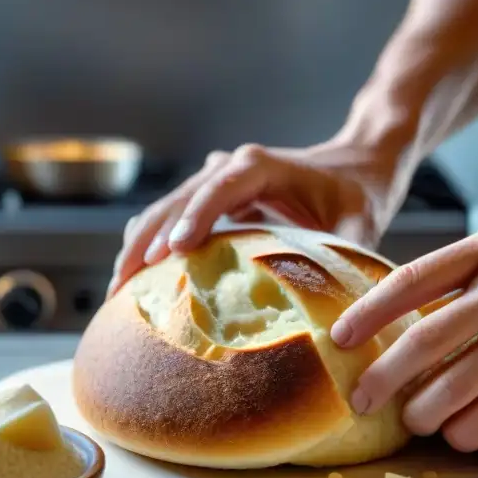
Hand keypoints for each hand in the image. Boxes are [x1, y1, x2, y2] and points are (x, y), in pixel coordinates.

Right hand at [107, 141, 400, 294]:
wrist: (358, 165)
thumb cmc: (358, 195)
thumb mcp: (357, 226)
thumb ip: (342, 258)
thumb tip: (335, 312)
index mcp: (261, 166)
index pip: (219, 189)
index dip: (193, 219)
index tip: (171, 253)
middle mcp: (230, 167)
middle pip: (175, 201)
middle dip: (146, 243)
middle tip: (123, 290)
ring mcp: (215, 181)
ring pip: (164, 211)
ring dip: (139, 248)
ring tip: (118, 296)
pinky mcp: (211, 201)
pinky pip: (171, 221)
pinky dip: (151, 248)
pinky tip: (135, 284)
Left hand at [330, 226, 477, 463]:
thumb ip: (454, 276)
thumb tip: (385, 323)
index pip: (413, 282)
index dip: (369, 314)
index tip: (338, 341)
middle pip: (427, 349)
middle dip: (385, 385)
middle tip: (367, 404)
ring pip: (465, 408)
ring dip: (439, 427)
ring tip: (437, 425)